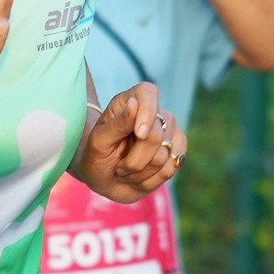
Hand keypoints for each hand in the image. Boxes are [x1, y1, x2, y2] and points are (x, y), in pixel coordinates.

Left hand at [74, 80, 185, 202]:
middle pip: (157, 135)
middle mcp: (155, 114)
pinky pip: (170, 170)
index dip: (148, 112)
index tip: (139, 134)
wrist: (103, 178)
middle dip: (134, 159)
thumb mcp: (99, 141)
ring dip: (139, 172)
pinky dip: (150, 181)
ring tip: (127, 170)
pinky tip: (139, 177)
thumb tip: (135, 103)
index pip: (148, 93)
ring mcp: (169, 134)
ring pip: (164, 157)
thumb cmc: (96, 156)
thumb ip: (118, 124)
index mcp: (131, 101)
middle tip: (119, 165)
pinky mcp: (177, 154)